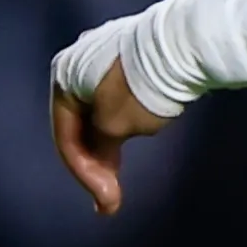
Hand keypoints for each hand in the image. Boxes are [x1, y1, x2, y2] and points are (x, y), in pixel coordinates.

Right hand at [52, 57, 170, 216]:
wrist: (183, 43)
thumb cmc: (140, 88)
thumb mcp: (114, 126)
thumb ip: (99, 149)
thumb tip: (100, 162)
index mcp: (63, 77)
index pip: (64, 136)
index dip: (83, 174)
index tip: (104, 202)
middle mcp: (75, 63)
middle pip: (79, 125)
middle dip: (94, 164)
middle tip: (110, 197)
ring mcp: (102, 58)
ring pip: (97, 112)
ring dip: (106, 147)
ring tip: (119, 176)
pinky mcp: (128, 57)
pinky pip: (113, 98)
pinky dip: (118, 124)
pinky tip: (130, 138)